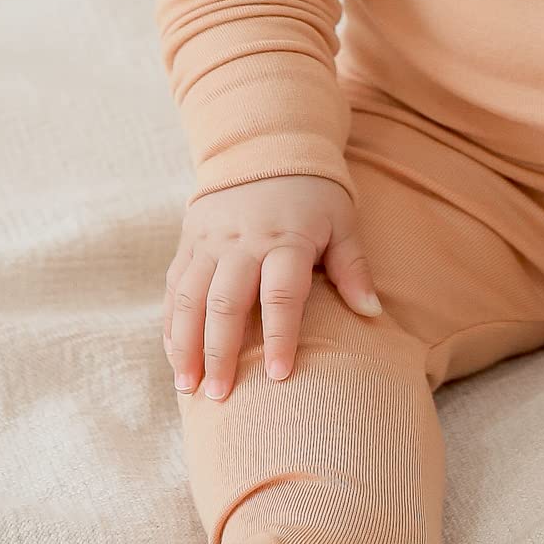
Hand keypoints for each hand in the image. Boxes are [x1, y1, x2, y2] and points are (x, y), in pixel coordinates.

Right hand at [163, 173, 381, 402]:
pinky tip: (174, 356)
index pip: (281, 294)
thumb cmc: (314, 193)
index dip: (281, 337)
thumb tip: (373, 313)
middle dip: (220, 353)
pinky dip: (171, 323)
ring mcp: (211, 242)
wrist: (266, 146)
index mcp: (286, 238)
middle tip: (221, 397)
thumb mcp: (342, 221)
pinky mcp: (189, 242)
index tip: (279, 377)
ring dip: (186, 345)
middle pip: (225, 303)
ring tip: (188, 387)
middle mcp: (243, 242)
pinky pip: (175, 287)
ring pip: (191, 298)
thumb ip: (353, 267)